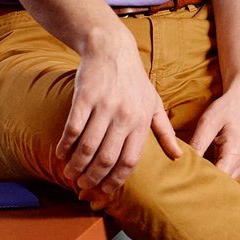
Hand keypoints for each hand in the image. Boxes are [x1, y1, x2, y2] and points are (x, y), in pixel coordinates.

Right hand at [57, 32, 181, 196]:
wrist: (111, 48)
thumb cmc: (134, 79)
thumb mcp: (154, 102)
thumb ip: (164, 131)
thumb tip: (179, 155)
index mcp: (141, 120)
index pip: (130, 160)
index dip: (116, 180)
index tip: (105, 191)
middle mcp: (124, 115)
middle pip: (106, 158)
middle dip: (93, 178)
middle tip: (83, 187)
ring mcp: (104, 106)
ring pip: (87, 147)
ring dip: (76, 166)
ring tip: (70, 175)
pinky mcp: (84, 97)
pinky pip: (72, 129)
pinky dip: (64, 146)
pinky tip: (60, 155)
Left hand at [186, 83, 239, 179]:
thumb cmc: (228, 107)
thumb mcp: (209, 122)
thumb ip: (198, 144)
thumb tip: (183, 163)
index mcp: (236, 152)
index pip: (218, 180)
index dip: (202, 184)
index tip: (185, 186)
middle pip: (223, 184)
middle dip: (205, 185)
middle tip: (184, 185)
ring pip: (227, 181)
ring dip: (211, 180)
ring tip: (192, 178)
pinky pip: (230, 174)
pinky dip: (217, 174)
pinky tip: (203, 170)